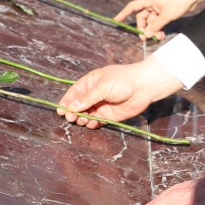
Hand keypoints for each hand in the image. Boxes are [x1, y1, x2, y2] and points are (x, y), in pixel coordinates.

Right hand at [57, 58, 181, 127]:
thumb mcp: (103, 86)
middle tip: (72, 118)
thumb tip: (71, 107)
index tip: (60, 111)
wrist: (144, 87)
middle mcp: (94, 95)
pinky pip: (96, 121)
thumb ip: (87, 98)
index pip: (74, 93)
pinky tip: (92, 124)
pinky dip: (92, 124)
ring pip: (86, 115)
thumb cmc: (123, 81)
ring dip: (82, 119)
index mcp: (90, 83)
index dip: (66, 102)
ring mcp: (101, 105)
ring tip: (84, 120)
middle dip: (73, 112)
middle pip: (78, 106)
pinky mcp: (109, 115)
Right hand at [115, 0, 204, 38]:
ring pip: (150, 22)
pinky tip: (161, 35)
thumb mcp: (165, 16)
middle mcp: (151, 3)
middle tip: (146, 38)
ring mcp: (158, 8)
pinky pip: (157, 22)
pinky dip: (158, 28)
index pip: (132, 7)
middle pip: (142, 18)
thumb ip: (155, 26)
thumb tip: (146, 34)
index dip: (123, 13)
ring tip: (158, 37)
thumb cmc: (178, 2)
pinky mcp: (164, 12)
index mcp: (148, 0)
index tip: (116, 21)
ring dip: (152, 30)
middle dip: (144, 28)